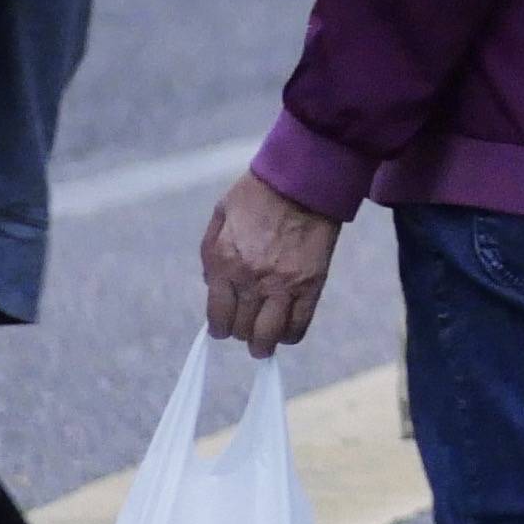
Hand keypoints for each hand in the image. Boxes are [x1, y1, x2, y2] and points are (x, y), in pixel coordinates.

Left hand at [199, 171, 340, 350]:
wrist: (303, 179)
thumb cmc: (257, 194)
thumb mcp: (219, 219)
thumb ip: (211, 255)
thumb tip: (213, 285)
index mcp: (224, 264)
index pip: (217, 318)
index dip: (220, 327)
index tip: (224, 326)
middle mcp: (251, 280)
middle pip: (242, 330)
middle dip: (242, 332)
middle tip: (247, 326)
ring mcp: (283, 284)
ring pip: (269, 336)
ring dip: (264, 343)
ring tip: (265, 341)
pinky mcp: (311, 283)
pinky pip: (300, 325)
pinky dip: (291, 335)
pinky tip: (286, 332)